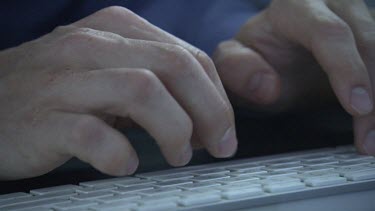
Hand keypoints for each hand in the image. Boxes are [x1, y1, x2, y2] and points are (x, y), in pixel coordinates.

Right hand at [0, 6, 236, 179]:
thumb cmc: (56, 89)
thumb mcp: (108, 70)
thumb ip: (154, 81)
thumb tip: (204, 117)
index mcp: (116, 30)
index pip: (188, 56)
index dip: (216, 96)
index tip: (223, 128)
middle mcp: (94, 46)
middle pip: (174, 67)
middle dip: (210, 111)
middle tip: (218, 145)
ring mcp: (67, 80)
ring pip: (143, 91)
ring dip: (174, 129)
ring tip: (179, 155)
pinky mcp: (45, 117)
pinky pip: (94, 135)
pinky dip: (120, 154)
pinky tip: (125, 164)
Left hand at [213, 0, 374, 153]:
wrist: (273, 50)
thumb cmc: (256, 55)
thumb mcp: (234, 59)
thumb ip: (237, 68)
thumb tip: (269, 87)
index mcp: (295, 7)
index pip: (328, 32)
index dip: (346, 69)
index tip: (356, 107)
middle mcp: (332, 5)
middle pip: (367, 42)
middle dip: (374, 93)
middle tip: (368, 139)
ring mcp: (356, 18)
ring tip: (372, 140)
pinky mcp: (368, 36)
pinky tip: (374, 124)